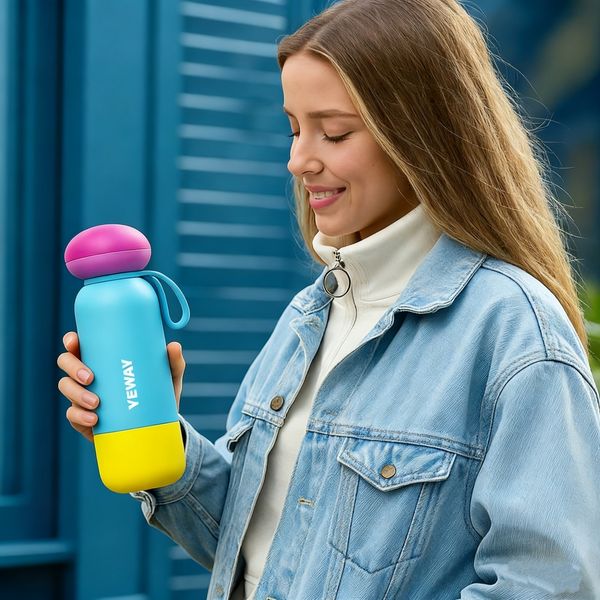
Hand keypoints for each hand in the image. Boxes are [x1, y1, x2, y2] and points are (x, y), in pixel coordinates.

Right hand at [57, 332, 185, 442]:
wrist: (158, 428)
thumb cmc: (159, 393)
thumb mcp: (168, 377)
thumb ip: (173, 362)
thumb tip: (174, 346)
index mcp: (103, 359)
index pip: (79, 345)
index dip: (71, 341)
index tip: (74, 342)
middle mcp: (88, 375)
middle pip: (66, 363)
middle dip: (73, 368)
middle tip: (91, 378)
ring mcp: (83, 396)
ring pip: (66, 388)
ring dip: (76, 394)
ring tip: (96, 403)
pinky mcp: (84, 418)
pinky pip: (72, 415)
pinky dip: (80, 416)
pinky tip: (94, 418)